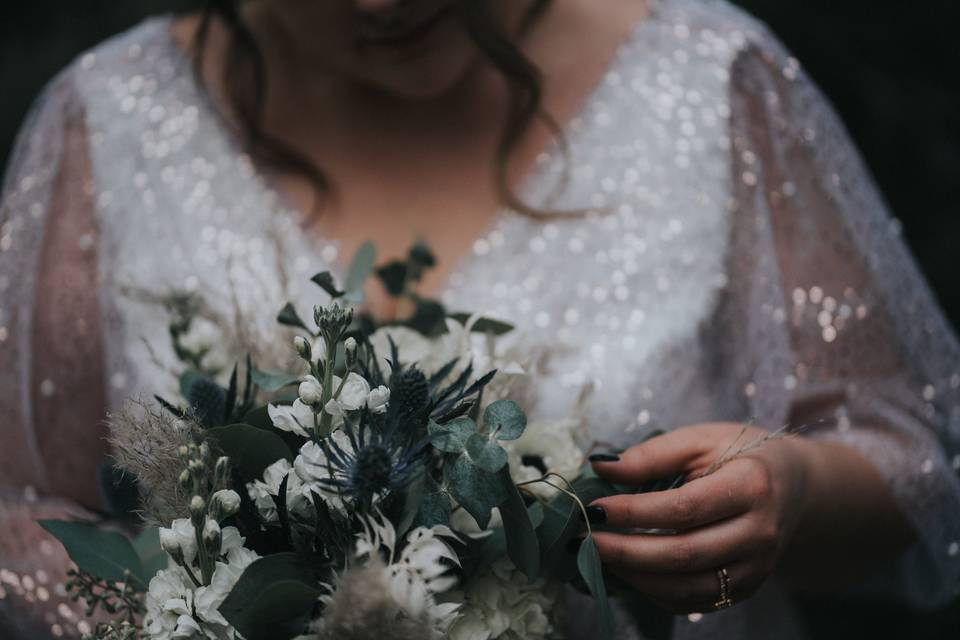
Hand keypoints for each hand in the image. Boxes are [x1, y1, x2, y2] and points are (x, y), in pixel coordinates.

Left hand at [586, 423, 811, 612]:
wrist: (794, 486)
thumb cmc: (740, 454)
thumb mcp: (700, 439)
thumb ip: (651, 454)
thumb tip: (602, 467)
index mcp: (752, 486)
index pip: (684, 509)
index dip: (635, 513)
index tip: (596, 508)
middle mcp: (760, 533)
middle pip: (685, 555)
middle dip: (627, 551)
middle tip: (584, 539)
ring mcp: (757, 567)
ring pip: (688, 588)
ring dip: (636, 577)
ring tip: (599, 556)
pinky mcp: (747, 588)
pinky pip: (694, 601)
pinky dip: (654, 592)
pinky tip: (628, 570)